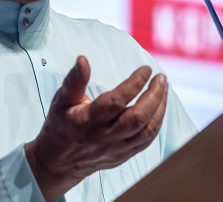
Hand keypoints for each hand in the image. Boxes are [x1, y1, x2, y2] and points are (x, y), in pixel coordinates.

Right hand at [24, 56, 167, 201]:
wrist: (59, 162)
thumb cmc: (61, 125)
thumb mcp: (61, 100)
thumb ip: (74, 80)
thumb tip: (83, 60)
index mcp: (86, 122)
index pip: (115, 102)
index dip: (134, 84)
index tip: (145, 69)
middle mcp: (102, 138)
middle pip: (136, 119)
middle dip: (154, 96)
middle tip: (160, 78)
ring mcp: (115, 149)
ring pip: (146, 131)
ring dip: (160, 108)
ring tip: (163, 88)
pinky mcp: (123, 156)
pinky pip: (147, 141)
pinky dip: (157, 122)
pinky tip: (159, 106)